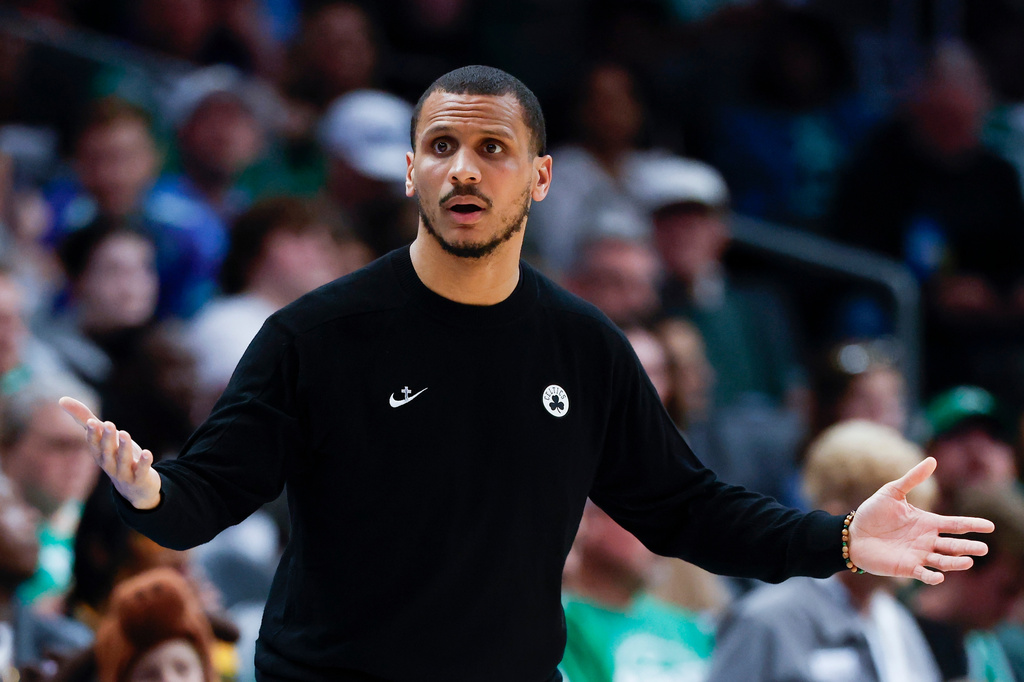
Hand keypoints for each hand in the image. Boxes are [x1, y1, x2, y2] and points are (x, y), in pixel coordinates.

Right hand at [58, 397, 161, 509]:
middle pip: (107, 451)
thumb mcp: (102, 436)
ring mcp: (124, 473)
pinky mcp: (140, 478)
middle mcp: (109, 464)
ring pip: (123, 461)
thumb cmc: (115, 455)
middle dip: (107, 439)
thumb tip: (62, 399)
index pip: (93, 444)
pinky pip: (141, 470)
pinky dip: (144, 462)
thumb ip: (84, 419)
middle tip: (110, 424)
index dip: (93, 434)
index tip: (92, 422)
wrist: (135, 487)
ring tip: (125, 434)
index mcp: (99, 454)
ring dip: (124, 448)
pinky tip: (147, 453)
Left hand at [849, 456, 993, 584]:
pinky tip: (939, 576)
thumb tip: (932, 460)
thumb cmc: (872, 513)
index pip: (955, 524)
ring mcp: (918, 555)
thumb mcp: (892, 492)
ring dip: (955, 563)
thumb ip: (912, 478)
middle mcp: (927, 541)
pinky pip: (923, 574)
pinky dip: (932, 576)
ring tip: (968, 562)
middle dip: (968, 547)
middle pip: (953, 545)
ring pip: (943, 561)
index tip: (990, 526)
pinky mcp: (906, 567)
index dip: (972, 525)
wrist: (852, 534)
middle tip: (984, 548)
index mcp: (928, 522)